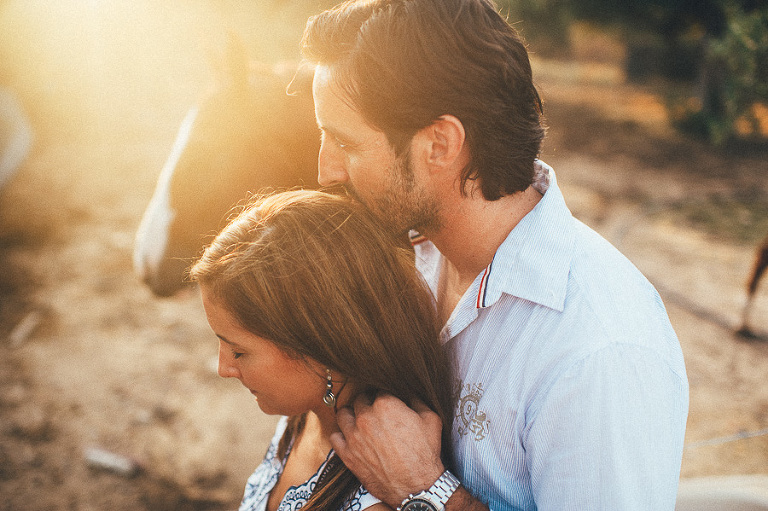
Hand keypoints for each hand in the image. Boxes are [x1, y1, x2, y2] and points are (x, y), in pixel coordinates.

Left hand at [330, 393, 444, 507]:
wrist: (416, 486)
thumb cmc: (424, 453)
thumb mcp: (431, 419)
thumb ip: (417, 400)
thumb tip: (409, 393)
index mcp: (385, 404)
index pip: (379, 389)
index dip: (385, 395)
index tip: (388, 401)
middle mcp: (365, 417)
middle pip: (360, 399)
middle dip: (368, 402)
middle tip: (376, 411)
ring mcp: (353, 436)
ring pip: (343, 414)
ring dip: (352, 415)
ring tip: (360, 420)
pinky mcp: (347, 454)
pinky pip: (335, 437)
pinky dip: (342, 435)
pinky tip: (351, 437)